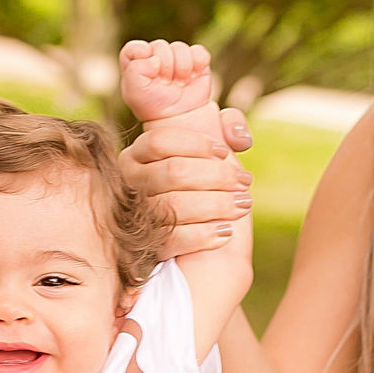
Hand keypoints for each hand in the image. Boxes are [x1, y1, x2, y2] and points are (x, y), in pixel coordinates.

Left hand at [119, 39, 215, 123]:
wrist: (181, 119)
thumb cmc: (155, 106)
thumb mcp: (135, 92)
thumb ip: (135, 70)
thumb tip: (155, 59)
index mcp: (136, 64)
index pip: (134, 48)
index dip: (141, 52)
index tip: (150, 67)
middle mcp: (156, 58)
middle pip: (159, 45)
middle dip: (164, 66)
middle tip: (165, 84)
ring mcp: (176, 58)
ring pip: (179, 47)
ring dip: (181, 68)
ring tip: (179, 84)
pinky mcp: (196, 61)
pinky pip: (198, 51)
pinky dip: (198, 63)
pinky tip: (193, 77)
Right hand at [119, 107, 253, 257]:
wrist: (204, 245)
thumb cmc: (209, 184)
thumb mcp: (215, 150)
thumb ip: (227, 125)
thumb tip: (236, 133)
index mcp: (138, 155)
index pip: (160, 141)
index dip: (196, 145)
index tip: (224, 152)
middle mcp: (130, 184)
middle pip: (172, 172)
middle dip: (216, 176)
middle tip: (243, 181)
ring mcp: (135, 217)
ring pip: (174, 206)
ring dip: (216, 204)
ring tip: (242, 205)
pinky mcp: (146, 247)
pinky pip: (172, 240)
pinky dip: (202, 236)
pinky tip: (226, 232)